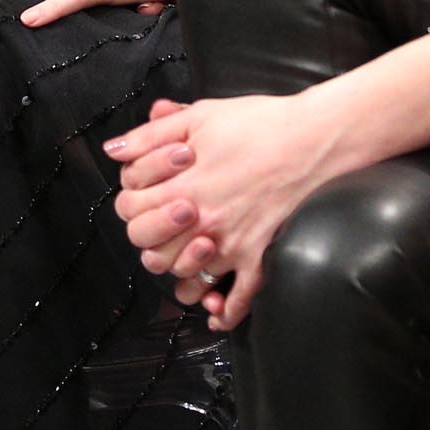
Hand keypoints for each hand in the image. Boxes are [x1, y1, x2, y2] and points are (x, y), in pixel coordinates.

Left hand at [108, 90, 358, 329]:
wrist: (316, 138)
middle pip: (151, 252)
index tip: (148, 191)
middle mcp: (202, 223)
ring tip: (187, 255)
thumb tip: (113, 151)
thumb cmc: (261, 123)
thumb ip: (150, 135)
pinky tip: (214, 311)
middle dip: (150, 238)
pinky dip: (223, 313)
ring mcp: (231, 245)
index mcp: (182, 187)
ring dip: (180, 273)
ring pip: (187, 281)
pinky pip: (237, 301)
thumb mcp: (200, 116)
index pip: (129, 211)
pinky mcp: (259, 257)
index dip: (131, 201)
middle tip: (167, 220)